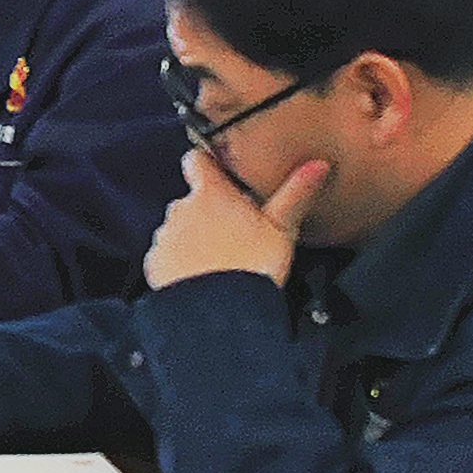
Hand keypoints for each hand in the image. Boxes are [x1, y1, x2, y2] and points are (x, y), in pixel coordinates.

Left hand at [149, 144, 322, 290]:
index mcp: (211, 194)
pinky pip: (165, 256)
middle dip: (208, 211)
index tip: (218, 172)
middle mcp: (181, 209)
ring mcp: (165, 237)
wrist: (219, 312)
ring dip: (193, 237)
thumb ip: (296, 193)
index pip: (196, 160)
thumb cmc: (253, 266)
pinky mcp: (154, 264)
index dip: (205, 163)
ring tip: (220, 259)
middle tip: (235, 231)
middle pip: (191, 199)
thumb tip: (318, 165)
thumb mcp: (282, 228)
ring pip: (178, 228)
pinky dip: (178, 262)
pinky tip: (201, 277)